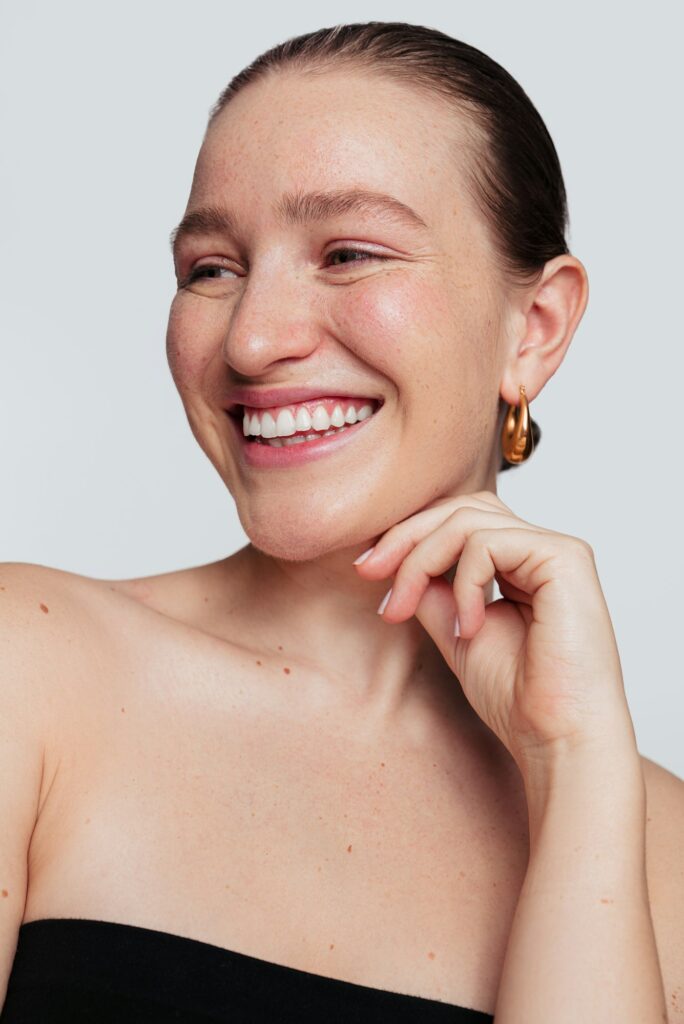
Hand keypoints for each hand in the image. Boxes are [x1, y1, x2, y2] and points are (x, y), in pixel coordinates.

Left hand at [353, 490, 637, 774]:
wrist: (558, 739)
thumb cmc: (519, 698)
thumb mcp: (456, 633)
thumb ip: (433, 593)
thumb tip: (396, 561)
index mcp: (520, 563)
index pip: (459, 520)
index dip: (409, 537)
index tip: (367, 570)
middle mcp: (541, 548)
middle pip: (461, 508)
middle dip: (405, 536)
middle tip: (368, 572)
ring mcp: (555, 549)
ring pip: (467, 520)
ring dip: (421, 562)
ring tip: (407, 610)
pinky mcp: (565, 558)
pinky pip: (488, 543)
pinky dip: (463, 583)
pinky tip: (468, 627)